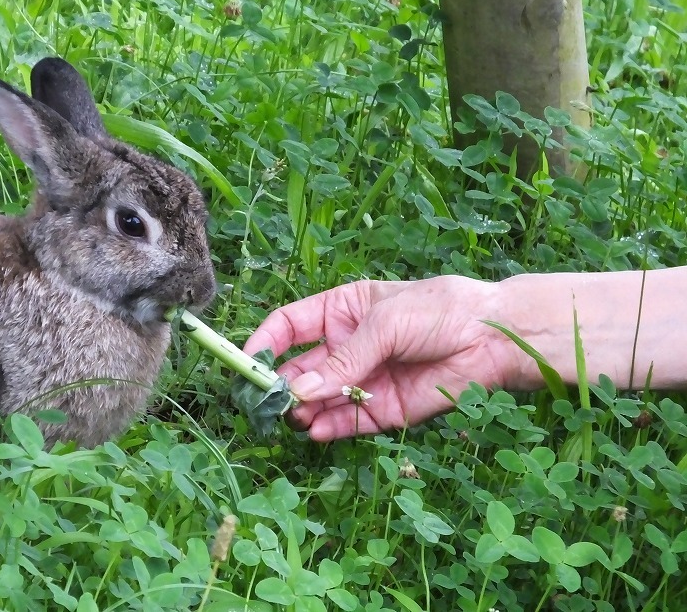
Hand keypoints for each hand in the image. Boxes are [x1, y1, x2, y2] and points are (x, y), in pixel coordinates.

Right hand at [243, 276, 526, 440]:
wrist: (493, 339)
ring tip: (293, 417)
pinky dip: (330, 427)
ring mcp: (363, 380)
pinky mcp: (383, 409)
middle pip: (300, 368)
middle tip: (267, 401)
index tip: (247, 361)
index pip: (290, 326)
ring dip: (303, 408)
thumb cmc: (438, 311)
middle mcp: (346, 347)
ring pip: (320, 398)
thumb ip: (344, 360)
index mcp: (341, 311)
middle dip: (282, 384)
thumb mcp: (384, 323)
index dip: (266, 341)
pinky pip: (348, 420)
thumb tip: (301, 390)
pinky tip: (316, 430)